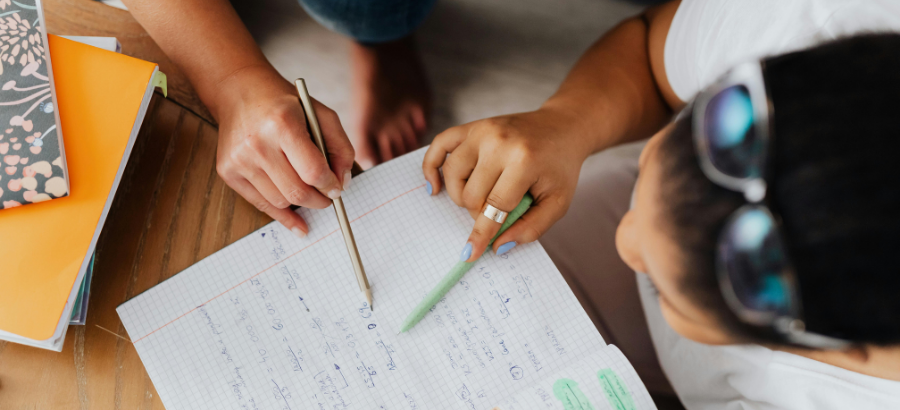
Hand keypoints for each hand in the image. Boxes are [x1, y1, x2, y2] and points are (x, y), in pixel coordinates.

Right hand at [213, 67, 354, 235]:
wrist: (240, 91)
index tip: (337, 189)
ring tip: (310, 194)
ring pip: (280, 201)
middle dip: (319, 200)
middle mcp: (257, 144)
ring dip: (301, 203)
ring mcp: (239, 160)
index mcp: (283, 124)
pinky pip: (260, 204)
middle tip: (328, 198)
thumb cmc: (285, 104)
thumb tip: (343, 183)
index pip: (313, 171)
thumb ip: (340, 147)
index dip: (331, 186)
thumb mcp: (321, 115)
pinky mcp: (228, 171)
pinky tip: (298, 223)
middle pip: (297, 191)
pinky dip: (282, 215)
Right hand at [422, 108, 591, 260]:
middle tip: (498, 208)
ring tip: (481, 196)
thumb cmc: (559, 167)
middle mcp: (498, 142)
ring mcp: (482, 130)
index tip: (469, 254)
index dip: (482, 234)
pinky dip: (431, 166)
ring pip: (452, 174)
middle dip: (480, 212)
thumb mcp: (558, 202)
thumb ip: (531, 228)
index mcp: (523, 160)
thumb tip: (498, 246)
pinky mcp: (472, 126)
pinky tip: (435, 185)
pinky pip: (439, 145)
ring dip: (460, 195)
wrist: (562, 128)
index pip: (495, 206)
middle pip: (470, 194)